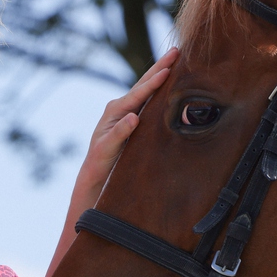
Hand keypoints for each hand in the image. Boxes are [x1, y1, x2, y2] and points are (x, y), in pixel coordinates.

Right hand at [44, 48, 178, 276]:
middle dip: (154, 74)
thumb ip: (155, 147)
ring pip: (118, 113)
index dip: (159, 75)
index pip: (143, 97)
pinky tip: (133, 121)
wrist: (87, 222)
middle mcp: (109, 132)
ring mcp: (100, 146)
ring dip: (140, 94)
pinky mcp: (93, 164)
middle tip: (175, 55)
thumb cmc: (116, 195)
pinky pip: (106, 144)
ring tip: (161, 78)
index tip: (181, 54)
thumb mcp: (141, 166)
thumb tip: (189, 134)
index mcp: (123, 130)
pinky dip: (119, 131)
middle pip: (132, 97)